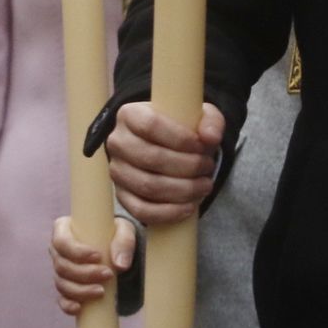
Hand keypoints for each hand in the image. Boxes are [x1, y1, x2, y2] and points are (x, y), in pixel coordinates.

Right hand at [50, 216, 135, 315]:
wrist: (116, 246)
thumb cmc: (116, 232)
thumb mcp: (124, 229)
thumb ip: (124, 242)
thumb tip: (120, 265)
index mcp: (64, 229)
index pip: (61, 241)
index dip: (77, 252)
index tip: (98, 256)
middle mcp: (58, 250)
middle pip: (62, 266)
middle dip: (84, 273)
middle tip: (107, 274)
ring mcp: (60, 270)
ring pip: (62, 283)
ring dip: (80, 290)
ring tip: (101, 291)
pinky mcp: (66, 287)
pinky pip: (61, 298)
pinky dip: (68, 305)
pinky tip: (79, 308)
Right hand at [106, 101, 223, 224]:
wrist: (167, 145)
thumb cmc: (181, 127)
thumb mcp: (199, 115)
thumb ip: (211, 121)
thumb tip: (210, 137)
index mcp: (129, 115)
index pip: (151, 125)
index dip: (180, 138)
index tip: (203, 146)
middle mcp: (117, 142)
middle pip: (151, 158)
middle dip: (187, 166)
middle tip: (208, 167)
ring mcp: (117, 171)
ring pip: (147, 186)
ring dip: (182, 190)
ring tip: (204, 186)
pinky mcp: (121, 196)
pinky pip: (141, 210)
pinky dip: (168, 212)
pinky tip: (189, 207)